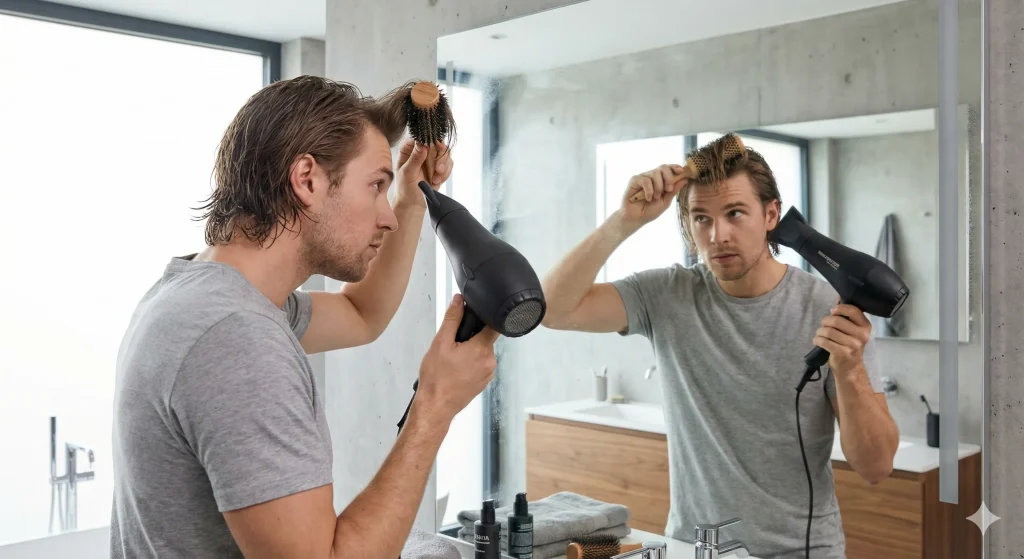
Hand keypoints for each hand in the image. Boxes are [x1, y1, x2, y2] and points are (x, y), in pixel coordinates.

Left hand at [394, 137, 452, 206]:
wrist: (413, 203)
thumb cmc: (405, 188)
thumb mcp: (407, 173)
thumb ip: (415, 158)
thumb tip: (422, 143)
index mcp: (408, 148)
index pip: (421, 136)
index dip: (430, 138)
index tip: (437, 146)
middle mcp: (421, 150)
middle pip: (437, 142)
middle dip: (440, 157)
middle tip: (438, 169)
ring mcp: (431, 157)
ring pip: (445, 153)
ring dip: (443, 167)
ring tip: (435, 179)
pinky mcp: (439, 165)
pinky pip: (449, 164)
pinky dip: (445, 173)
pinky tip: (437, 181)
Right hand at [417, 294, 498, 422]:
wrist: (435, 406)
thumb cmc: (436, 378)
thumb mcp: (440, 343)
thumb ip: (452, 319)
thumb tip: (459, 300)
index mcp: (482, 349)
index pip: (494, 324)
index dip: (485, 317)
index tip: (474, 316)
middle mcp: (490, 361)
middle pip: (486, 338)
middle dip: (471, 336)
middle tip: (453, 342)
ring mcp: (488, 374)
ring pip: (482, 352)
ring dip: (470, 350)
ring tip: (452, 358)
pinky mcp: (483, 383)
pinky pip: (480, 365)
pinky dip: (470, 363)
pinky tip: (455, 368)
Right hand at [618, 164, 688, 227]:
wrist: (635, 219)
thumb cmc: (649, 211)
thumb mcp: (665, 201)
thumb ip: (673, 190)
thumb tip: (685, 179)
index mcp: (661, 180)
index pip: (669, 169)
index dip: (675, 167)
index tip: (681, 171)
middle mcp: (652, 177)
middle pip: (663, 167)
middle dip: (668, 178)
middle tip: (668, 189)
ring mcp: (643, 177)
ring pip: (655, 173)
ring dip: (658, 187)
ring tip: (655, 197)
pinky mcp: (635, 180)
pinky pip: (645, 180)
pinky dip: (649, 190)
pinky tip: (647, 198)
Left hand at [814, 298, 871, 376]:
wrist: (850, 368)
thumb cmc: (849, 345)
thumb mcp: (852, 330)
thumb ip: (846, 315)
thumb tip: (839, 296)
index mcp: (865, 326)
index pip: (853, 310)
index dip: (840, 308)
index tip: (833, 311)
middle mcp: (861, 335)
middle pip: (836, 321)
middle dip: (825, 321)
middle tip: (824, 326)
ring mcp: (853, 345)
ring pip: (828, 331)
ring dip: (820, 332)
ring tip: (820, 335)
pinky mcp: (842, 353)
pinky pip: (824, 341)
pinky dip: (817, 340)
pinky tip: (818, 341)